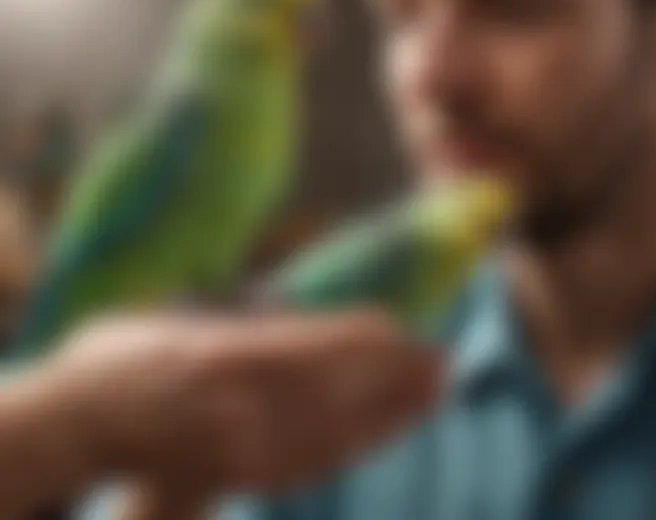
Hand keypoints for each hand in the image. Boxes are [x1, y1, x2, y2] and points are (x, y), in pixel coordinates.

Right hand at [45, 310, 443, 494]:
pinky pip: (311, 462)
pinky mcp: (240, 475)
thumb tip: (305, 315)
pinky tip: (385, 428)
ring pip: (333, 433)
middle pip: (336, 393)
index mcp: (222, 354)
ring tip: (432, 392)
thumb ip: (243, 321)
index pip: (312, 349)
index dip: (363, 341)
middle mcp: (239, 405)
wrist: (77, 424)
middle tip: (443, 361)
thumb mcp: (177, 316)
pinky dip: (357, 443)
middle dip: (395, 378)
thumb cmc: (123, 355)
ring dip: (390, 413)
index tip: (403, 328)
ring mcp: (241, 448)